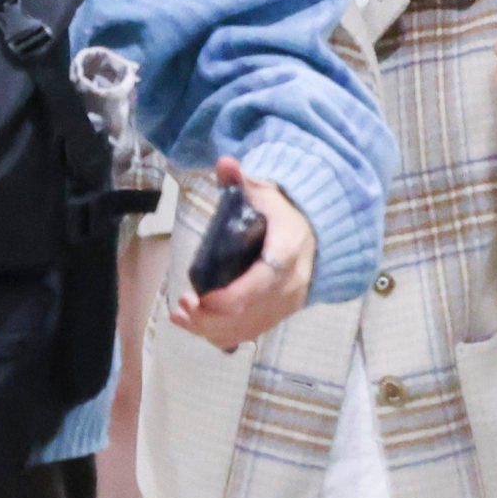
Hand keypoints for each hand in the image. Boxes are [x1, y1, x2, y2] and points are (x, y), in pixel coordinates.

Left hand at [170, 159, 318, 351]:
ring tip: (181, 316)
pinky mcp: (279, 315)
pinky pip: (251, 333)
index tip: (200, 296)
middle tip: (182, 305)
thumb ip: (243, 181)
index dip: (230, 297)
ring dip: (211, 328)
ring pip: (248, 327)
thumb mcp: (265, 193)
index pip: (262, 281)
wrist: (315, 235)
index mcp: (288, 251)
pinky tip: (195, 327)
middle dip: (211, 316)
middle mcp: (292, 284)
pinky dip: (222, 334)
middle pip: (251, 311)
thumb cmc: (282, 214)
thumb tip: (226, 163)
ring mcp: (287, 304)